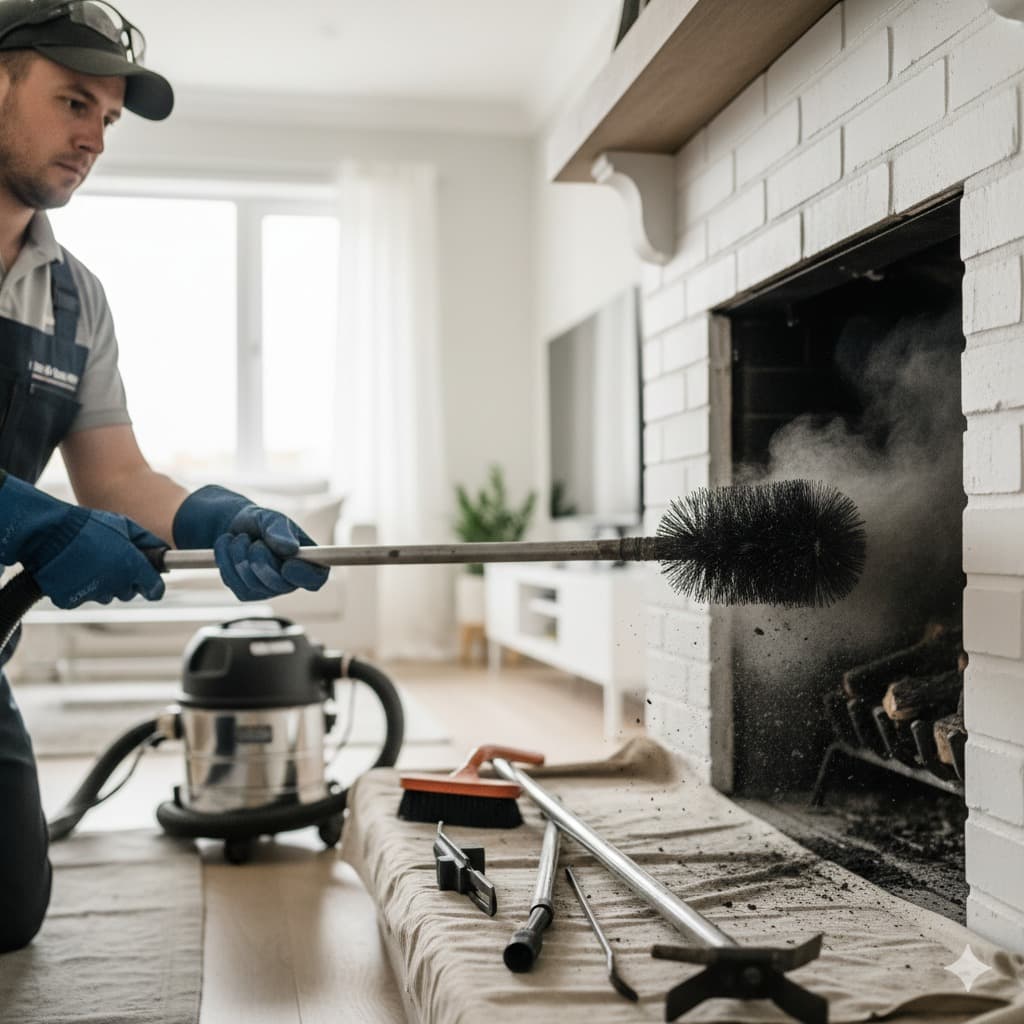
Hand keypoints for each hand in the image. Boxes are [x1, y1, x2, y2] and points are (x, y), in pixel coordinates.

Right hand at [0, 471, 165, 608]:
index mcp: (132, 567)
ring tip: (89, 562)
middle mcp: (116, 584)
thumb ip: (147, 540)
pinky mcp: (71, 600)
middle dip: (125, 580)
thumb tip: (164, 550)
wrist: (48, 534)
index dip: (153, 585)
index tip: (150, 582)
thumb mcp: (124, 525)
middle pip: (129, 592)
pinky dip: (80, 587)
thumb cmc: (86, 526)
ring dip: (103, 584)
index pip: (154, 589)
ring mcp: (93, 594)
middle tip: (112, 561)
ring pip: (106, 595)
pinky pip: (82, 597)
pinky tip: (74, 570)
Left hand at [173, 485, 328, 601]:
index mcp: (307, 560)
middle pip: (280, 584)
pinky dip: (226, 561)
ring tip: (240, 539)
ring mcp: (268, 589)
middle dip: (261, 559)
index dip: (305, 576)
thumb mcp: (270, 518)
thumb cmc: (261, 522)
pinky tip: (229, 548)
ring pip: (252, 583)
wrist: (234, 527)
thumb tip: (290, 548)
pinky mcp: (246, 592)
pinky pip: (234, 583)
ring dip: (240, 555)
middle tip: (255, 542)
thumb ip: (280, 529)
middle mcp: (291, 580)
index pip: (316, 578)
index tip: (288, 565)